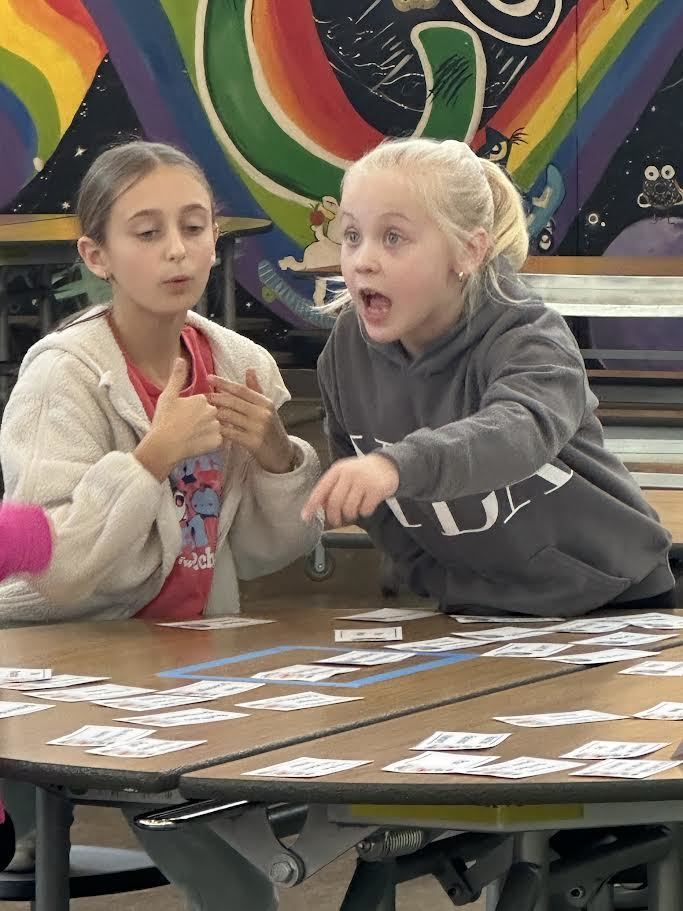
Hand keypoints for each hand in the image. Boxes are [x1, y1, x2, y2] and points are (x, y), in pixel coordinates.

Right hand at [135, 358, 221, 478]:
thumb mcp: (168, 396)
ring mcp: (217, 427)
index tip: (183, 416)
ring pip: (216, 426)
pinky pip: (218, 440)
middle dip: (202, 419)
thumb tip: (181, 359)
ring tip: (192, 436)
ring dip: (208, 430)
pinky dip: (210, 442)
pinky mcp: (218, 442)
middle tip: (187, 427)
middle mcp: (213, 411)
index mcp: (202, 399)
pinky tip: (197, 443)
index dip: (193, 409)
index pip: (203, 402)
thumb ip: (177, 377)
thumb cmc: (164, 420)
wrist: (164, 446)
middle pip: (211, 413)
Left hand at [208, 369, 293, 473]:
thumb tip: (249, 370)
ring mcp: (258, 428)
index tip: (209, 377)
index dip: (224, 383)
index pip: (241, 389)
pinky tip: (213, 429)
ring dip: (216, 414)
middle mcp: (263, 413)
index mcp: (265, 403)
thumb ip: (256, 390)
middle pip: (233, 402)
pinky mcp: (253, 443)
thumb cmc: (271, 429)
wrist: (282, 454)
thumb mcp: (267, 408)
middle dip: (216, 398)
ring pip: (229, 417)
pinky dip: (220, 430)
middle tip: (203, 397)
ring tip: (205, 413)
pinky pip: (230, 433)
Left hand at [301, 453, 398, 526]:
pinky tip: (367, 505)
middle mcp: (349, 473)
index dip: (312, 504)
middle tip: (336, 521)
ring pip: (349, 508)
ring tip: (354, 511)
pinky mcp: (376, 489)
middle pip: (335, 502)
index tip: (305, 517)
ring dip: (350, 515)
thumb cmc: (361, 473)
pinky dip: (364, 512)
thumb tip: (318, 507)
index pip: (321, 489)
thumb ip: (331, 489)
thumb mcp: (344, 475)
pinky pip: (364, 510)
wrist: (387, 464)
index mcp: (338, 470)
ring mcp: (363, 481)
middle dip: (333, 516)